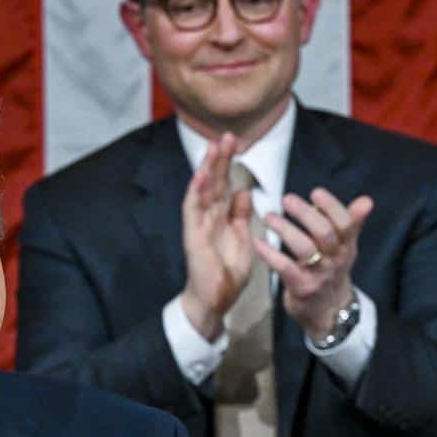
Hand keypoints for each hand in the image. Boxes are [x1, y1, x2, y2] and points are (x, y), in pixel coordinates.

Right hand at [177, 132, 257, 341]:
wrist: (215, 300)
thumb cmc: (227, 273)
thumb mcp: (242, 239)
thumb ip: (241, 215)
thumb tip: (243, 191)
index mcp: (220, 217)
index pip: (223, 184)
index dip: (228, 164)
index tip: (235, 143)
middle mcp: (207, 217)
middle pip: (212, 182)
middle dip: (219, 158)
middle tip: (227, 135)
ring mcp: (197, 225)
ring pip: (201, 190)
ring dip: (207, 168)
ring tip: (214, 147)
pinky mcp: (192, 236)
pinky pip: (192, 210)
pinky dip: (196, 191)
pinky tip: (201, 175)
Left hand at [259, 187, 374, 342]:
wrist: (327, 312)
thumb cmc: (331, 272)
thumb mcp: (345, 248)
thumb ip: (352, 222)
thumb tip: (367, 201)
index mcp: (346, 246)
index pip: (345, 222)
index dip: (331, 206)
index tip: (315, 193)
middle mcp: (335, 259)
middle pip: (324, 232)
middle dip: (305, 213)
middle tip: (287, 199)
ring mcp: (319, 275)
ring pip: (304, 248)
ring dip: (285, 229)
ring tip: (269, 217)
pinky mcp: (301, 288)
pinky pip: (285, 267)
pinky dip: (269, 253)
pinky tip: (258, 241)